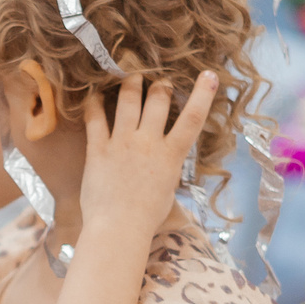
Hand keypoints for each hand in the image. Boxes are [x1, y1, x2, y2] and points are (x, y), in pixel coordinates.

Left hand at [78, 72, 215, 241]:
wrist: (119, 228)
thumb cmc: (146, 217)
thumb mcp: (168, 188)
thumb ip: (168, 166)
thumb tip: (167, 158)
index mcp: (171, 155)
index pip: (193, 118)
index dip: (203, 94)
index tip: (209, 75)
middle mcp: (148, 143)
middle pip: (159, 100)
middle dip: (161, 85)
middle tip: (159, 81)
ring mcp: (122, 143)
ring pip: (129, 100)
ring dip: (131, 83)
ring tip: (131, 75)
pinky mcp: (98, 149)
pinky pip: (95, 118)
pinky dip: (95, 102)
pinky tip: (95, 94)